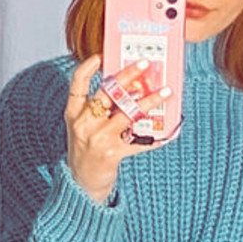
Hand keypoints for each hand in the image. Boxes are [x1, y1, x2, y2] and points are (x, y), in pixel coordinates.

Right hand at [65, 54, 169, 205]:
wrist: (81, 185)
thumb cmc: (86, 151)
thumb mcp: (83, 127)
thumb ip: (98, 110)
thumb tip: (129, 90)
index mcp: (74, 113)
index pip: (77, 84)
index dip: (88, 67)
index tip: (101, 56)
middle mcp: (84, 123)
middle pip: (107, 92)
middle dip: (127, 75)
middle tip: (145, 63)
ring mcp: (98, 138)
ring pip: (127, 113)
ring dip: (150, 101)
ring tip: (166, 92)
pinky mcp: (112, 154)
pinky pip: (138, 142)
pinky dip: (155, 139)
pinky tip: (168, 133)